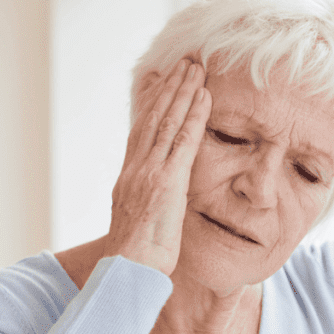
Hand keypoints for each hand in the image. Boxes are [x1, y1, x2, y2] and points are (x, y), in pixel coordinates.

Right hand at [104, 59, 210, 274]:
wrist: (128, 272)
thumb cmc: (137, 257)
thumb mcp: (142, 220)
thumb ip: (151, 199)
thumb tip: (161, 194)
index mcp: (130, 176)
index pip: (142, 130)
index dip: (153, 102)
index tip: (163, 79)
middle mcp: (136, 168)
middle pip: (153, 117)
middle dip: (169, 87)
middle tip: (184, 62)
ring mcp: (150, 173)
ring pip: (167, 122)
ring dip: (183, 92)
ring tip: (196, 68)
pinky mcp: (167, 182)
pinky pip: (184, 142)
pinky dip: (194, 117)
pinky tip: (204, 97)